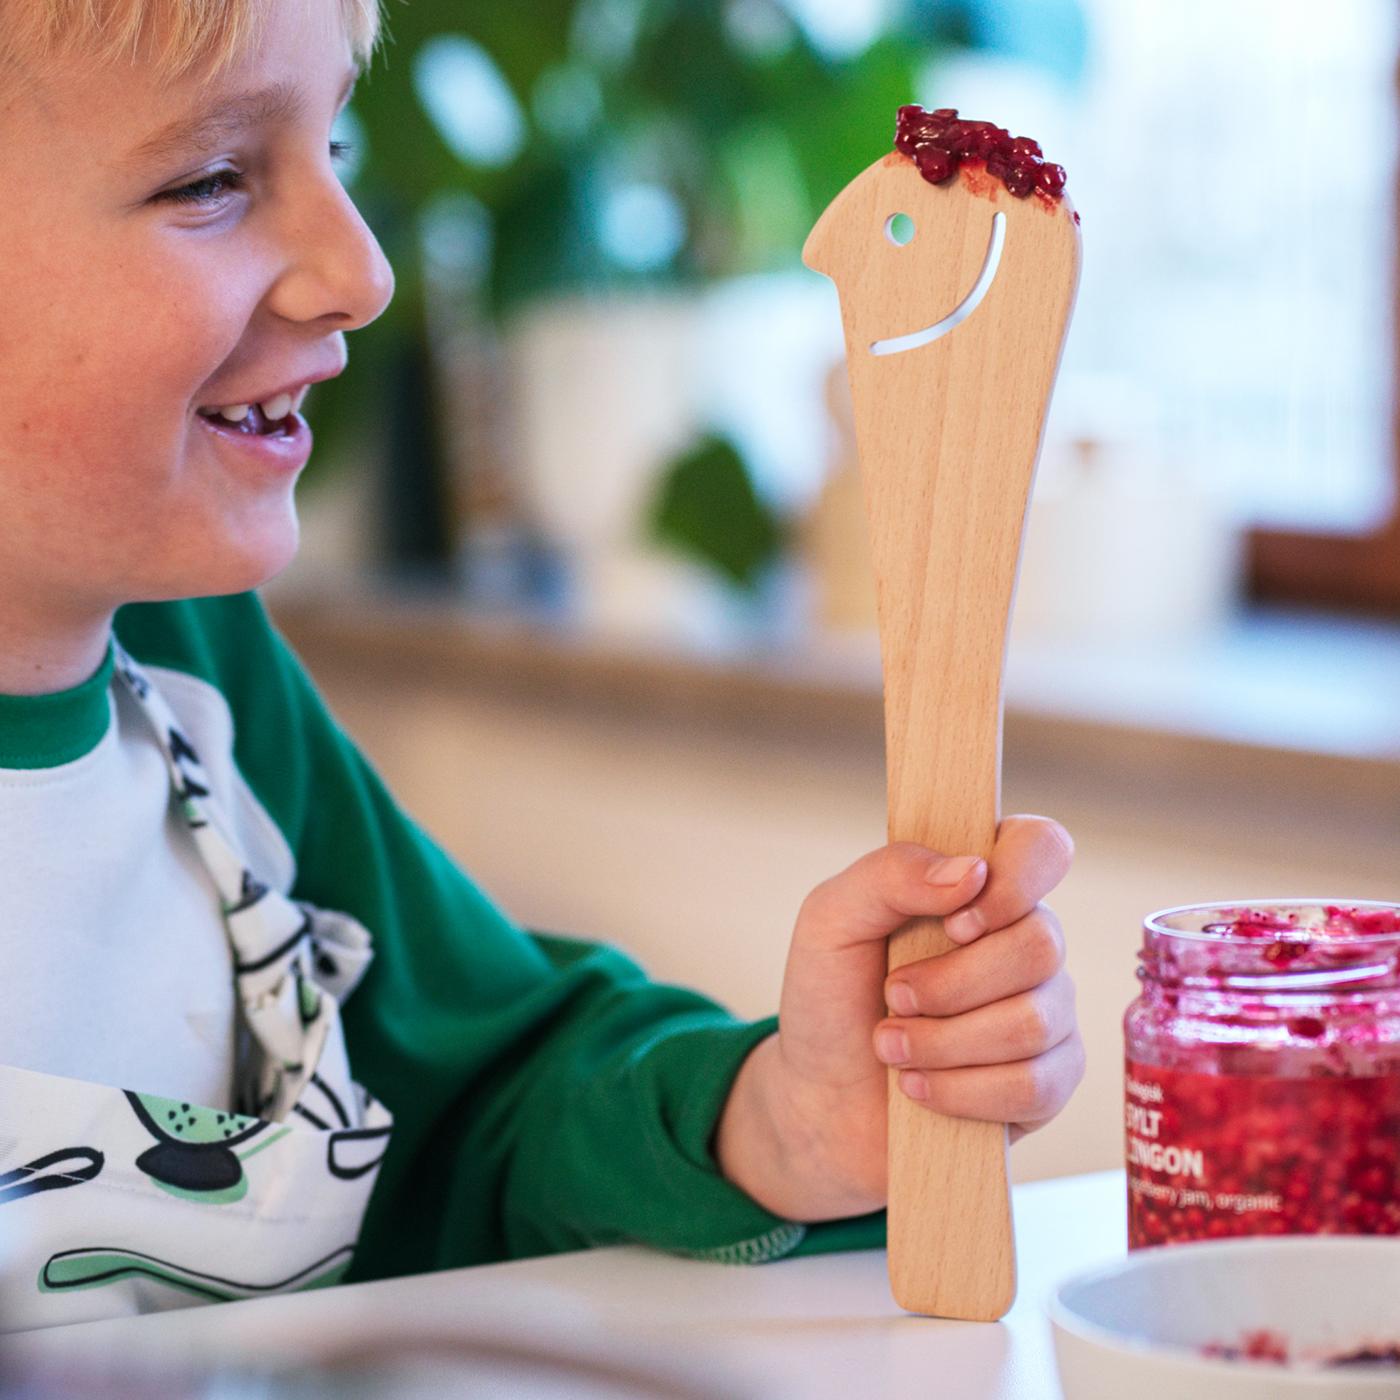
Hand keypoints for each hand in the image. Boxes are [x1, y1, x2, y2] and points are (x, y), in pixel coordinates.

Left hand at [714, 816, 1083, 1221]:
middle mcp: (1023, 942)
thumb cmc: (831, 998)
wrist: (822, 1098)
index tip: (955, 923)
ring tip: (891, 1047)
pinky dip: (961, 1090)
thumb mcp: (832, 919)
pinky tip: (919, 1087)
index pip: (1041, 847)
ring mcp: (1045, 1011)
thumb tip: (972, 872)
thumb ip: (890, 874)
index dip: (1015, 881)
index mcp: (977, 887)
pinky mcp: (1049, 1082)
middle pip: (1041, 944)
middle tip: (892, 998)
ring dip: (942, 1043)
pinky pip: (1035, 1086)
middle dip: (950, 985)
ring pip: (1033, 1022)